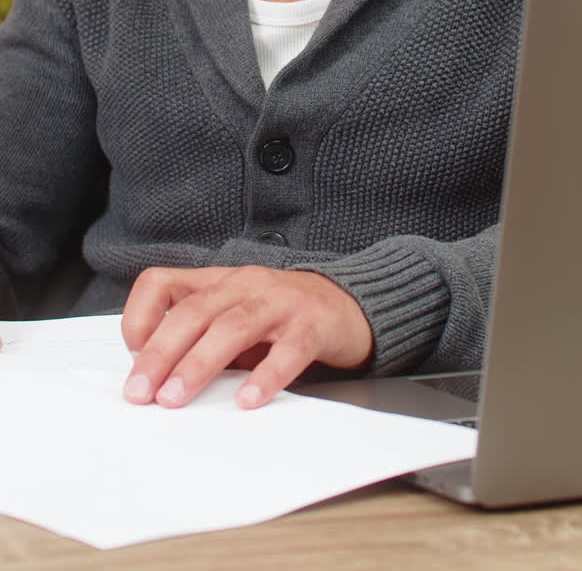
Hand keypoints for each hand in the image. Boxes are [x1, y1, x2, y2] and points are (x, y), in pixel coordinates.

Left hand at [121, 265, 372, 410]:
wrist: (349, 304)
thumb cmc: (281, 317)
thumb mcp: (233, 317)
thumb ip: (199, 337)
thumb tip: (153, 378)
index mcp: (219, 280)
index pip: (163, 283)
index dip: (140, 318)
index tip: (132, 360)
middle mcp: (245, 284)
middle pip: (194, 311)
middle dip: (160, 353)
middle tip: (141, 393)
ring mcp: (280, 301)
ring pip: (233, 326)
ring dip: (199, 363)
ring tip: (176, 398)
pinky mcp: (313, 324)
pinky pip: (288, 349)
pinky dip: (266, 376)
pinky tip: (248, 401)